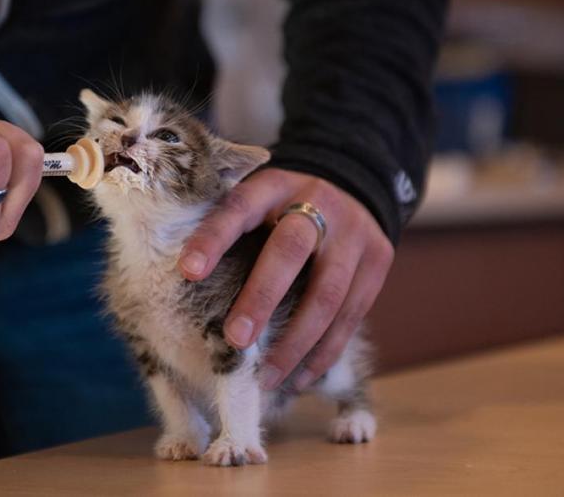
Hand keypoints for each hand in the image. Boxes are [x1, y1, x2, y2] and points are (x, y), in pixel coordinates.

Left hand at [177, 168, 393, 389]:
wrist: (351, 185)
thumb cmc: (283, 206)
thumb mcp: (257, 200)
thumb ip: (229, 230)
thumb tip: (185, 281)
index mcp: (275, 185)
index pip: (239, 208)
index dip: (213, 239)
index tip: (187, 272)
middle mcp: (318, 204)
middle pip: (290, 250)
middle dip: (262, 298)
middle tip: (236, 340)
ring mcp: (354, 234)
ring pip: (328, 294)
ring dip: (296, 342)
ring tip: (267, 377)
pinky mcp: (378, 262)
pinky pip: (352, 316)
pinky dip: (324, 352)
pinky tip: (299, 378)